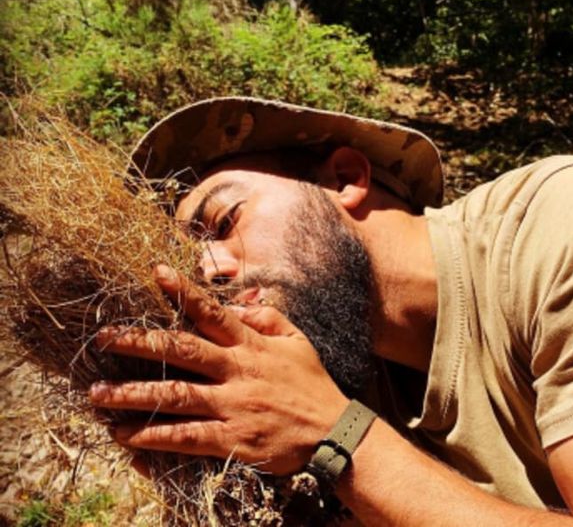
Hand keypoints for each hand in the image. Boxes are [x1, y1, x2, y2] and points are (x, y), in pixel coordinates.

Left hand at [89, 265, 349, 474]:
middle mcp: (238, 371)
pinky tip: (128, 435)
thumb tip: (237, 305)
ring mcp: (234, 406)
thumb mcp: (298, 342)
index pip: (213, 312)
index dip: (183, 292)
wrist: (334, 433)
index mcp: (252, 345)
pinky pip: (187, 437)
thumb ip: (268, 318)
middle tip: (104, 338)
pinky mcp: (232, 439)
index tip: (156, 273)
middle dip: (140, 343)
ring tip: (98, 394)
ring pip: (175, 396)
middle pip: (182, 351)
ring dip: (133, 394)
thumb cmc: (312, 385)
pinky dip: (155, 436)